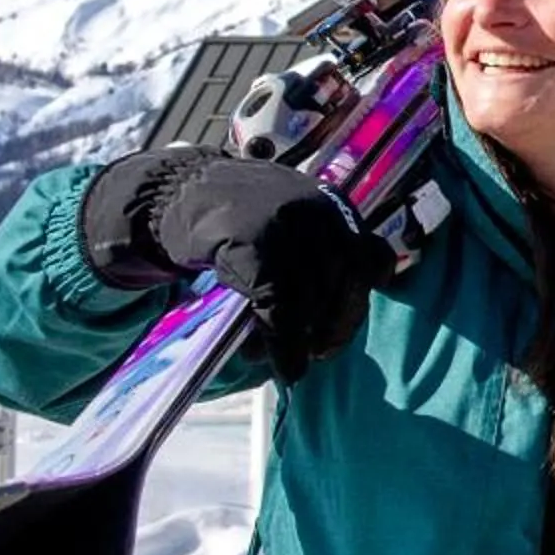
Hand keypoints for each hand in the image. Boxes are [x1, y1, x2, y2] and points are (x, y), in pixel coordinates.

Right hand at [81, 149, 396, 380]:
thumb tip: (346, 313)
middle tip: (322, 353)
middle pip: (347, 283)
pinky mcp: (252, 245)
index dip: (364, 296)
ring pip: (310, 299)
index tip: (347, 324)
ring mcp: (286, 226)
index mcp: (335, 206)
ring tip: (290, 363)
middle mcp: (318, 212)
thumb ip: (326, 250)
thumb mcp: (295, 219)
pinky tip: (265, 356)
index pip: (373, 258)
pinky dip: (276, 340)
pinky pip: (276, 305)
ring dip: (300, 341)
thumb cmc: (240, 216)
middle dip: (338, 325)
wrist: (182, 191)